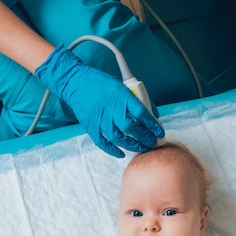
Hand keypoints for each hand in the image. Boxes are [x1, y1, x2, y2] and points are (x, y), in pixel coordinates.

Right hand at [35, 44, 164, 157]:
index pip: (141, 113)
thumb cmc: (102, 84)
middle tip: (152, 143)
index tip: (159, 132)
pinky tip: (121, 153)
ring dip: (132, 145)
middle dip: (144, 137)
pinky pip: (102, 142)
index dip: (152, 125)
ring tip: (141, 148)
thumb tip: (154, 115)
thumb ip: (138, 100)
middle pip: (131, 128)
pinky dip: (112, 150)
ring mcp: (99, 118)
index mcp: (121, 95)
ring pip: (118, 137)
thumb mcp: (122, 85)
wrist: (76, 82)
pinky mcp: (90, 125)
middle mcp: (111, 107)